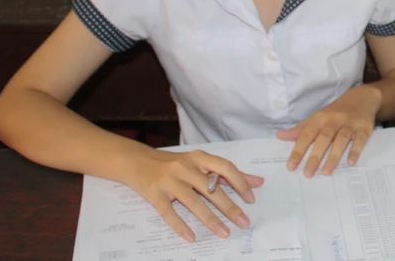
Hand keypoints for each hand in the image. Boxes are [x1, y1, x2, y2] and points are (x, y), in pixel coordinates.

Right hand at [124, 148, 262, 241]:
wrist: (136, 161)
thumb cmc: (173, 163)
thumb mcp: (199, 162)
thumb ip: (226, 172)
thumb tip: (258, 182)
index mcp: (199, 157)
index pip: (225, 168)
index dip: (240, 182)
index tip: (251, 199)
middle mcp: (184, 167)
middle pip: (211, 188)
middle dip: (229, 207)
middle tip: (243, 222)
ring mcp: (168, 180)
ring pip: (192, 202)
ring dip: (210, 219)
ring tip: (224, 233)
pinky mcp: (154, 193)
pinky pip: (168, 212)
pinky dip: (180, 225)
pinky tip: (191, 237)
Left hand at [277, 85, 381, 176]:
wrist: (362, 97)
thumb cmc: (335, 112)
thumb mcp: (317, 117)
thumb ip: (300, 129)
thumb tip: (280, 136)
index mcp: (320, 118)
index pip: (306, 135)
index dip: (298, 150)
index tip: (291, 166)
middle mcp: (334, 120)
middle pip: (323, 138)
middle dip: (315, 156)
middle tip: (307, 173)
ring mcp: (350, 123)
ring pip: (341, 140)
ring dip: (333, 156)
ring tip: (326, 172)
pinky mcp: (364, 128)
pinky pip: (360, 139)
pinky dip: (355, 150)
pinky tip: (350, 162)